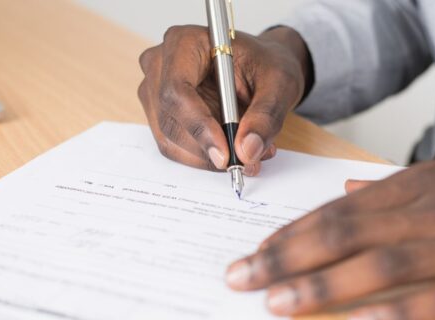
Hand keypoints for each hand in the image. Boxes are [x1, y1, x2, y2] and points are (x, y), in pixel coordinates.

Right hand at [138, 26, 310, 174]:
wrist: (261, 68)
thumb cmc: (265, 65)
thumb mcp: (280, 84)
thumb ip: (266, 116)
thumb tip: (247, 150)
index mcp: (185, 43)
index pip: (177, 90)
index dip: (199, 126)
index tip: (225, 154)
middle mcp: (161, 65)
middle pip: (170, 121)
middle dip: (207, 149)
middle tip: (245, 161)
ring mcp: (155, 92)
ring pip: (171, 140)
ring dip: (208, 157)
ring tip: (247, 154)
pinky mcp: (161, 115)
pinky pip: (175, 148)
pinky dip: (204, 158)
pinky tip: (232, 150)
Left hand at [226, 155, 434, 319]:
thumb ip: (394, 186)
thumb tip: (347, 189)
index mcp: (418, 184)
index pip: (337, 210)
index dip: (291, 232)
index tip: (253, 252)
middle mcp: (434, 211)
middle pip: (345, 234)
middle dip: (286, 258)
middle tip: (241, 278)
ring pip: (382, 266)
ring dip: (324, 286)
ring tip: (278, 304)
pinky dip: (399, 314)